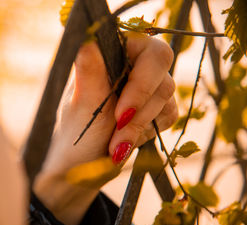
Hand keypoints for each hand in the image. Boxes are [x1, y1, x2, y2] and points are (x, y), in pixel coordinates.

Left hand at [34, 33, 177, 224]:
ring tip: (114, 145)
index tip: (121, 113)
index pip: (145, 48)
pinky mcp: (156, 107)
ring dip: (140, 125)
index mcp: (110, 54)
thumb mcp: (82, 104)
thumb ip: (90, 71)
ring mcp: (145, 85)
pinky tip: (127, 141)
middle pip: (161, 68)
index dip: (140, 81)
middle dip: (140, 106)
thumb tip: (88, 37)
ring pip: (166, 95)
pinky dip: (149, 131)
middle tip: (119, 127)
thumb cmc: (76, 132)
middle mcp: (130, 63)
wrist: (82, 165)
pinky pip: (170, 114)